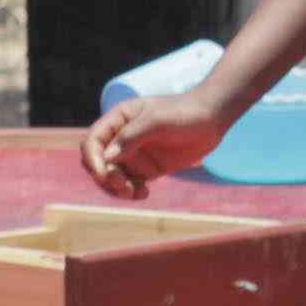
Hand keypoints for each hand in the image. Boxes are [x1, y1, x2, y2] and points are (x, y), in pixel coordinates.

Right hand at [83, 92, 226, 195]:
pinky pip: (130, 185)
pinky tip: (144, 193)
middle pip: (98, 163)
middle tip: (124, 185)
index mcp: (118, 120)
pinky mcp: (147, 169)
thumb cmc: (184, 112)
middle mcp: (121, 139)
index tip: (105, 173)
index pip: (92, 142)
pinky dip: (131, 193)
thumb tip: (107, 158)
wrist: (213, 119)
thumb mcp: (158, 120)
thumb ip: (132, 136)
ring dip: (117, 189)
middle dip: (105, 178)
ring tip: (135, 192)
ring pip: (111, 178)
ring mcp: (133, 155)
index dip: (93, 159)